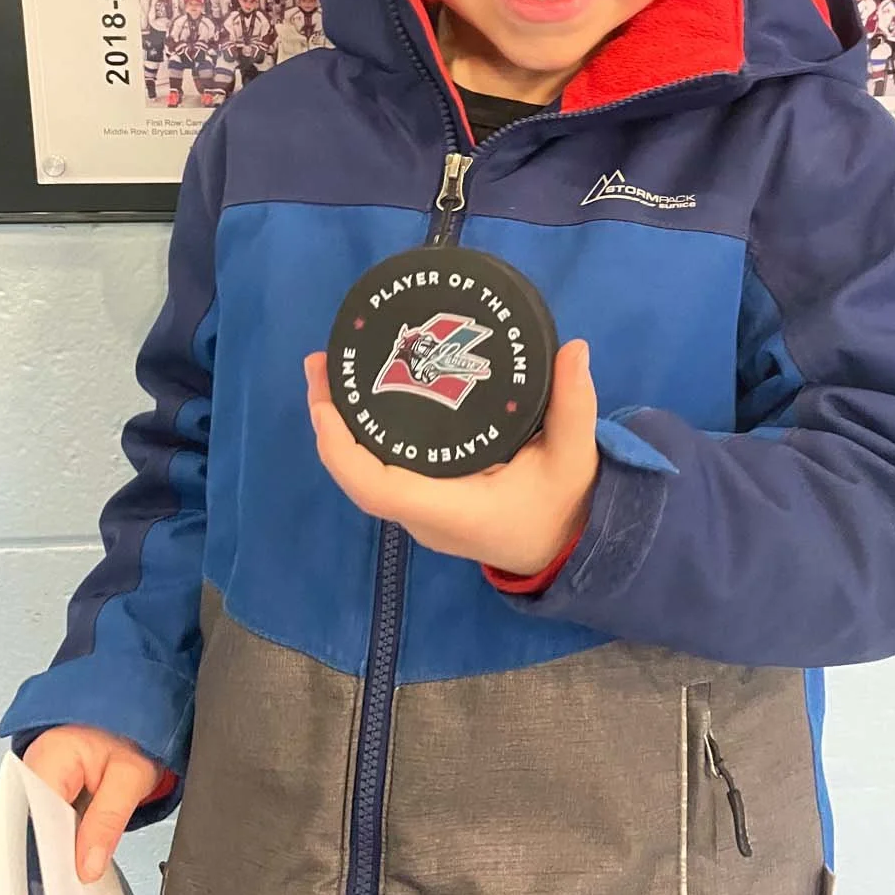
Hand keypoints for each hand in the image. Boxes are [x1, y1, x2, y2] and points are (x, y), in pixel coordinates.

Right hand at [23, 725, 160, 883]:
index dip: (55, 855)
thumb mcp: (132, 776)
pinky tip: (77, 848)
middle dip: (57, 856)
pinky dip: (63, 837)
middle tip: (81, 877)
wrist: (136, 705)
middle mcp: (33, 766)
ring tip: (82, 862)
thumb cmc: (133, 732)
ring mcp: (35, 777)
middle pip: (33, 828)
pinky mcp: (44, 787)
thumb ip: (108, 820)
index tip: (72, 879)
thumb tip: (87, 866)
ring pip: (38, 829)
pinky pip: (46, 822)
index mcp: (48, 757)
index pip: (38, 821)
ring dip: (61, 848)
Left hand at [305, 340, 599, 577]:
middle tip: (320, 363)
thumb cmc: (562, 505)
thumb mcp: (574, 456)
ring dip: (339, 427)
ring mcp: (419, 512)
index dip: (342, 449)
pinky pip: (377, 470)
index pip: (378, 488)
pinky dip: (358, 436)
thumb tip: (574, 349)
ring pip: (362, 474)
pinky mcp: (422, 501)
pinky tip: (358, 396)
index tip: (326, 403)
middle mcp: (424, 516)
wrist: (564, 546)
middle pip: (357, 476)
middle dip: (329, 423)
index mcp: (451, 510)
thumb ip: (575, 406)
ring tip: (330, 370)